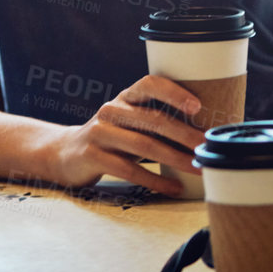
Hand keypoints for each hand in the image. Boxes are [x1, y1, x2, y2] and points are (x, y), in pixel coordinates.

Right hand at [44, 76, 208, 195]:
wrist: (65, 153)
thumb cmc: (114, 137)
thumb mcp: (131, 121)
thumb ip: (158, 120)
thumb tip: (207, 130)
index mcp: (126, 97)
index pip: (150, 84)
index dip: (174, 93)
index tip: (198, 106)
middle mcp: (111, 110)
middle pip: (153, 120)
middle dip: (185, 134)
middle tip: (207, 145)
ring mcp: (99, 133)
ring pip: (144, 146)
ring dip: (175, 159)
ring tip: (198, 168)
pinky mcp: (92, 157)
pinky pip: (129, 170)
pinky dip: (155, 180)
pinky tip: (174, 187)